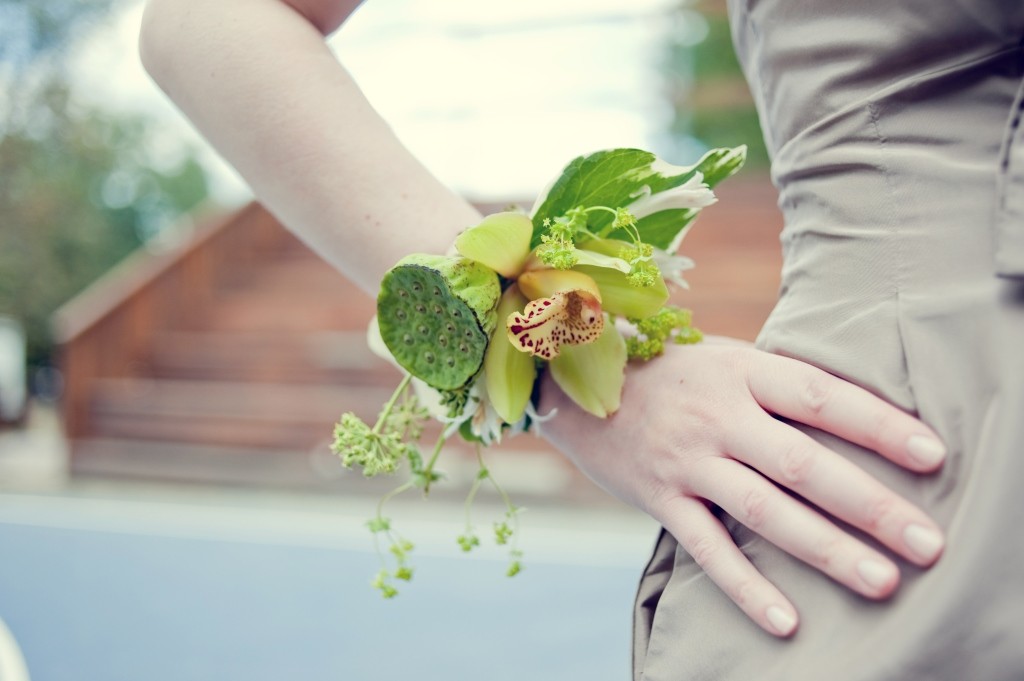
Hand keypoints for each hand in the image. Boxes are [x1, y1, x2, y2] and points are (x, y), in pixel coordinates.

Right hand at [538, 338, 946, 637]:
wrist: (573, 381)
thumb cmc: (671, 371)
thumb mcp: (725, 359)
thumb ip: (780, 386)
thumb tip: (861, 417)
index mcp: (741, 372)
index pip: (822, 396)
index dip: (878, 425)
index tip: (932, 455)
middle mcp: (716, 416)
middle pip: (803, 463)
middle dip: (870, 505)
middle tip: (927, 543)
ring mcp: (685, 460)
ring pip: (763, 510)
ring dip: (825, 549)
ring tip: (881, 582)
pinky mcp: (658, 497)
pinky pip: (705, 548)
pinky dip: (745, 586)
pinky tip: (787, 620)